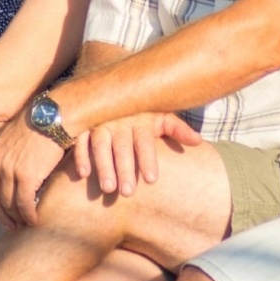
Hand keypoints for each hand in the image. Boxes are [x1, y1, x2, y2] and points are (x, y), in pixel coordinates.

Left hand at [0, 116, 65, 228]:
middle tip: (9, 224)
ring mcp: (10, 171)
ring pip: (8, 203)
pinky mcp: (27, 177)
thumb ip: (5, 153)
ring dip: (15, 217)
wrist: (52, 118)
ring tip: (22, 223)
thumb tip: (8, 168)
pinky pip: (24, 204)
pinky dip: (28, 215)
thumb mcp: (11, 135)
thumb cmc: (37, 123)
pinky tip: (33, 219)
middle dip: (0, 214)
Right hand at [70, 112, 201, 197]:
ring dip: (103, 166)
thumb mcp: (161, 115)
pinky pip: (80, 140)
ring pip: (101, 144)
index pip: (145, 141)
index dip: (147, 160)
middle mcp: (120, 120)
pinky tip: (83, 174)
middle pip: (122, 146)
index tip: (151, 180)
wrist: (113, 88)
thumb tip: (200, 142)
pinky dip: (81, 156)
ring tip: (108, 188)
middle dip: (124, 168)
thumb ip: (178, 129)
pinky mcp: (83, 125)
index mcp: (140, 119)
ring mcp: (100, 122)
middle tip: (127, 192)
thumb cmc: (142, 110)